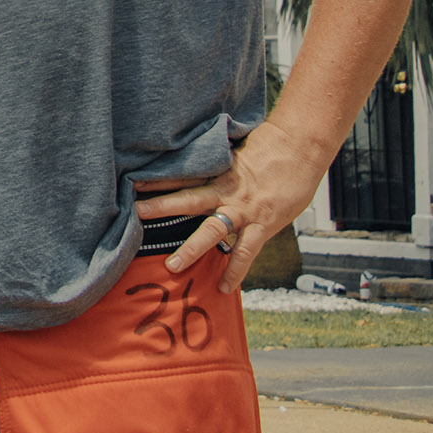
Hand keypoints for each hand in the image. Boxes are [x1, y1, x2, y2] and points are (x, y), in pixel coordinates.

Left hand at [134, 121, 327, 292]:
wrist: (301, 147)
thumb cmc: (272, 145)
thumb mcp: (238, 149)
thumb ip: (220, 161)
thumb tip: (201, 161)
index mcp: (218, 170)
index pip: (181, 174)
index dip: (156, 179)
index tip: (132, 183)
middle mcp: (226, 190)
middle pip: (187, 199)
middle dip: (160, 208)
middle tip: (135, 216)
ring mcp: (243, 209)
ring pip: (211, 231)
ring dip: (190, 249)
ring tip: (171, 266)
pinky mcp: (263, 224)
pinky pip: (245, 252)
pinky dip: (235, 271)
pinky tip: (223, 288)